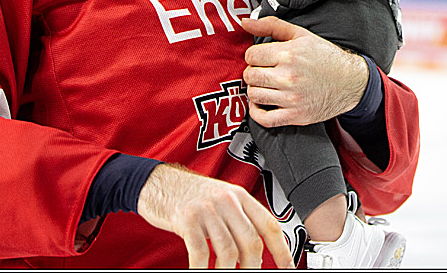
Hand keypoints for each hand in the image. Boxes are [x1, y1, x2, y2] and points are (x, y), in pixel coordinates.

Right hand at [136, 163, 293, 268]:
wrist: (159, 182)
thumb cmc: (191, 195)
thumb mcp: (221, 200)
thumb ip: (239, 220)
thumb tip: (254, 252)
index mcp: (240, 196)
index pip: (269, 225)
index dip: (282, 249)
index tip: (287, 266)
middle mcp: (227, 201)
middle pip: (251, 241)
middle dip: (253, 266)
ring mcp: (207, 210)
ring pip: (229, 250)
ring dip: (229, 271)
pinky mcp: (187, 220)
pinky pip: (202, 252)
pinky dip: (203, 268)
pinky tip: (202, 271)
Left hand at [240, 16, 368, 126]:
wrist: (350, 81)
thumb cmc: (324, 56)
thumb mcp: (300, 35)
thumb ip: (271, 25)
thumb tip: (244, 23)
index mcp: (289, 54)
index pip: (251, 55)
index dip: (254, 55)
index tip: (262, 58)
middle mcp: (289, 77)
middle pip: (250, 75)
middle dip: (254, 71)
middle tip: (264, 71)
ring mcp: (292, 98)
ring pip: (254, 95)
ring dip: (256, 89)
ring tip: (265, 85)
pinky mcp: (295, 116)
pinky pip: (264, 119)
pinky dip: (257, 112)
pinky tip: (262, 103)